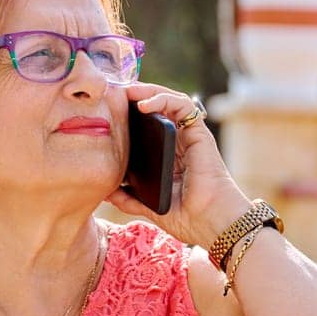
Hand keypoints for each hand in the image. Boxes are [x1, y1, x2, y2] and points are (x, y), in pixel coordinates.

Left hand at [104, 81, 252, 250]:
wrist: (210, 223)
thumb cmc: (188, 218)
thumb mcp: (149, 207)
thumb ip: (130, 199)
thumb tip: (106, 192)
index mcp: (168, 157)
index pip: (148, 127)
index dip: (130, 116)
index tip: (108, 112)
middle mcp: (180, 143)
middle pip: (158, 109)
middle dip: (136, 98)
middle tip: (114, 95)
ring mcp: (190, 137)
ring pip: (170, 101)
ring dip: (149, 92)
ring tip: (128, 92)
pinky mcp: (200, 134)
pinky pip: (184, 105)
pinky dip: (165, 99)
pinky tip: (145, 105)